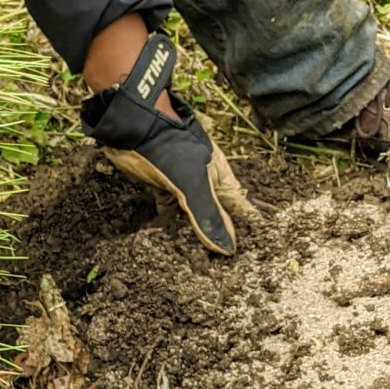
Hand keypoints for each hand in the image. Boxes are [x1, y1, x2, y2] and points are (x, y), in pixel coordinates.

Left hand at [81, 32, 256, 254]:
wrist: (133, 125)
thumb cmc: (169, 147)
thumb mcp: (193, 184)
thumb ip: (208, 216)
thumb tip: (228, 248)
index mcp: (220, 179)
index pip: (240, 208)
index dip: (248, 227)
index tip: (256, 250)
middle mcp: (204, 182)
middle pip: (216, 213)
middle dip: (219, 235)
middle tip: (223, 263)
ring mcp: (182, 183)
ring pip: (192, 213)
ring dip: (192, 232)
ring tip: (198, 260)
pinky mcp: (161, 185)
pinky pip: (169, 210)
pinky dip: (169, 224)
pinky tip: (168, 239)